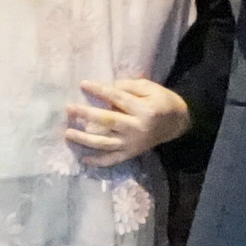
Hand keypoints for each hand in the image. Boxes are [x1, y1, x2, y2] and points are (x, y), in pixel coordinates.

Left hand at [62, 75, 189, 164]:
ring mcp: (133, 144)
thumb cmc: (162, 101)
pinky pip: (112, 160)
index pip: (117, 98)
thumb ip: (129, 87)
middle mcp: (137, 128)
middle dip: (86, 115)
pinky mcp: (131, 154)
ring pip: (105, 143)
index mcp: (144, 110)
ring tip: (68, 133)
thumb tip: (107, 88)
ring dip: (84, 139)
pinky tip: (82, 158)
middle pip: (107, 121)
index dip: (100, 90)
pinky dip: (98, 161)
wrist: (177, 123)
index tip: (83, 84)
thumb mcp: (150, 88)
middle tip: (69, 109)